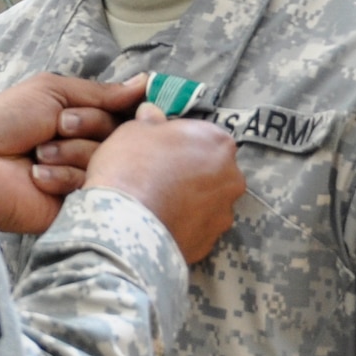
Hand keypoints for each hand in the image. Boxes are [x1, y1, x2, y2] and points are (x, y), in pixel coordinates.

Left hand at [0, 74, 147, 235]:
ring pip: (108, 161)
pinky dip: (63, 177)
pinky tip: (37, 177)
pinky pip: (91, 187)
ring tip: (38, 154)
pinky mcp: (74, 207)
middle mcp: (85, 148)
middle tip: (58, 126)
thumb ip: (99, 92)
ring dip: (70, 151)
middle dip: (87, 125)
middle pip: (119, 136)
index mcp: (80, 120)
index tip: (127, 104)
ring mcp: (81, 179)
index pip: (121, 113)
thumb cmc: (4, 122)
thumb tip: (145, 82)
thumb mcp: (51, 91)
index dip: (122, 109)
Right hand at [83, 106, 242, 262]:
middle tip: (159, 180)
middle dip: (191, 174)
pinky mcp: (211, 243)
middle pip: (212, 170)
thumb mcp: (132, 131)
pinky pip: (197, 229)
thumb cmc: (130, 168)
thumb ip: (150, 121)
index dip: (178, 144)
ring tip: (158, 207)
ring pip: (207, 202)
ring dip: (189, 202)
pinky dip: (183, 226)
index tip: (157, 152)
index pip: (202, 136)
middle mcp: (231, 177)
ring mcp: (224, 213)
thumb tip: (152, 113)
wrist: (124, 227)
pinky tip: (160, 225)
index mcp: (218, 142)